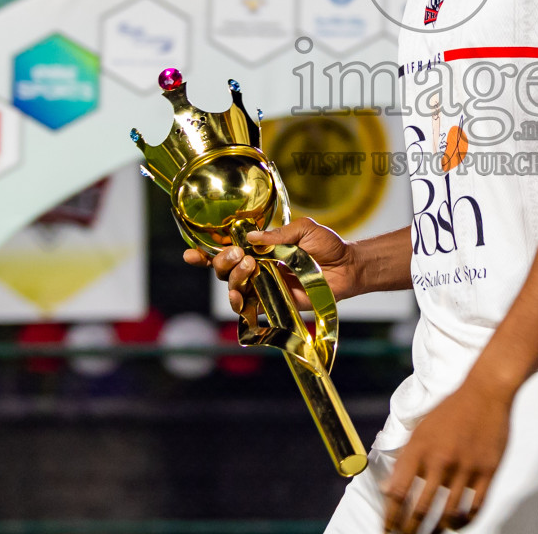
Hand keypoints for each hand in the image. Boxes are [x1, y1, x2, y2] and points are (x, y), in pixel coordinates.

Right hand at [182, 217, 360, 316]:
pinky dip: (239, 304)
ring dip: (232, 280)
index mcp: (258, 248)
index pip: (225, 251)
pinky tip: (240, 296)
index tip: (190, 253)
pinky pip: (248, 309)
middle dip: (222, 262)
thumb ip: (278, 234)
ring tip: (249, 269)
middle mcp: (256, 268)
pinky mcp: (272, 304)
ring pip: (231, 288)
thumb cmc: (326, 246)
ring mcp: (263, 287)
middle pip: (222, 270)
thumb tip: (250, 237)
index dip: (204, 254)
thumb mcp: (304, 229)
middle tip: (242, 256)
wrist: (346, 268)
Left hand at [383, 377, 510, 532]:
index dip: (390, 517)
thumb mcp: (420, 429)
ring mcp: (465, 467)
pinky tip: (457, 524)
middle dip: (410, 530)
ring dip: (437, 530)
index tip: (387, 529)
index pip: (398, 493)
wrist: (486, 391)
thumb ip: (405, 459)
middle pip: (420, 509)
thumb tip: (388, 489)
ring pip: (447, 514)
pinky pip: (474, 507)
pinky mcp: (488, 471)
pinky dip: (464, 521)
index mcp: (419, 448)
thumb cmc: (451, 409)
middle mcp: (440, 460)